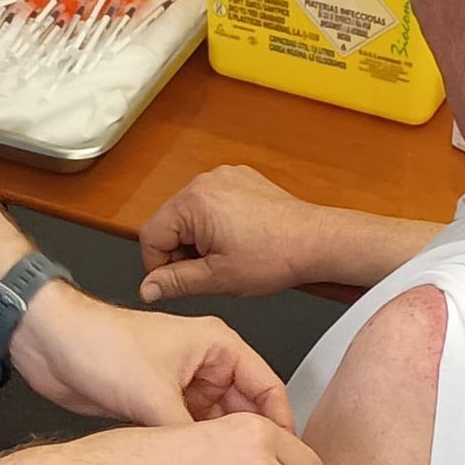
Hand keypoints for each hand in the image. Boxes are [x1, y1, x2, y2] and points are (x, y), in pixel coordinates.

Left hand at [11, 283, 292, 427]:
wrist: (50, 344)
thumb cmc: (99, 342)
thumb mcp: (152, 393)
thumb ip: (187, 435)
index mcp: (217, 346)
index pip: (268, 388)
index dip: (281, 427)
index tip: (286, 463)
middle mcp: (205, 366)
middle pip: (245, 413)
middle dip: (250, 447)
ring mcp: (182, 387)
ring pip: (215, 429)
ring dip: (219, 454)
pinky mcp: (159, 406)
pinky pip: (189, 436)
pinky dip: (193, 455)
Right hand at [140, 166, 323, 302]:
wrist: (316, 241)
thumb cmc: (276, 256)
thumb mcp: (217, 278)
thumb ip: (175, 283)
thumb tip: (149, 288)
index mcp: (194, 201)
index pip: (150, 235)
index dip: (159, 266)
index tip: (175, 282)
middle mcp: (206, 181)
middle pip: (169, 222)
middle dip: (182, 251)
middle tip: (208, 271)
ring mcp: (224, 176)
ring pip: (190, 214)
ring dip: (199, 238)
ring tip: (227, 256)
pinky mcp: (239, 179)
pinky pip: (212, 203)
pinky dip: (216, 223)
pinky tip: (238, 240)